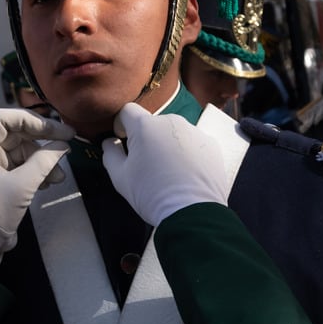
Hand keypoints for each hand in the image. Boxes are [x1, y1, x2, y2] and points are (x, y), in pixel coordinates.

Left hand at [0, 109, 72, 269]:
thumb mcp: (22, 186)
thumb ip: (44, 161)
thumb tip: (64, 144)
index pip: (4, 118)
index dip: (32, 120)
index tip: (56, 129)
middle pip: (16, 133)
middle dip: (43, 141)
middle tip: (68, 143)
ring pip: (23, 151)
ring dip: (43, 160)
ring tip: (59, 177)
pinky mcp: (0, 179)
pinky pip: (22, 166)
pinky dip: (37, 171)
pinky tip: (49, 183)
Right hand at [101, 103, 227, 226]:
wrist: (192, 212)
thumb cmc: (151, 193)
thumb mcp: (120, 177)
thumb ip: (110, 153)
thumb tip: (110, 142)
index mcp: (146, 126)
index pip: (128, 111)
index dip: (121, 124)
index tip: (123, 140)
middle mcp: (171, 121)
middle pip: (152, 123)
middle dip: (146, 138)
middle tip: (147, 164)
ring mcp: (194, 131)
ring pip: (174, 132)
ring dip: (167, 144)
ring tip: (169, 171)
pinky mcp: (211, 144)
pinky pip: (193, 143)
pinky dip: (187, 153)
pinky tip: (187, 174)